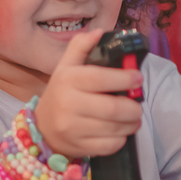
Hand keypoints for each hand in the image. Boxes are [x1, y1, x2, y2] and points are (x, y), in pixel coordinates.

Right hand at [35, 29, 143, 157]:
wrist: (42, 129)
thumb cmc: (61, 93)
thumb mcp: (65, 67)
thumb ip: (81, 46)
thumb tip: (99, 32)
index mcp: (67, 80)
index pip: (101, 78)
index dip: (124, 78)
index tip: (138, 78)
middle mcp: (68, 104)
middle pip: (112, 108)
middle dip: (133, 107)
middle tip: (138, 104)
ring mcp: (73, 128)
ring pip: (114, 128)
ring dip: (131, 123)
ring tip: (133, 117)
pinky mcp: (79, 146)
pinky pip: (110, 145)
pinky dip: (121, 138)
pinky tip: (120, 131)